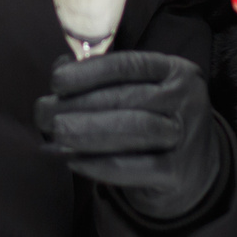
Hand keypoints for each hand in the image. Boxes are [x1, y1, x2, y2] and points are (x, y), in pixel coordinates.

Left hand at [34, 52, 231, 221]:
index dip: (88, 71)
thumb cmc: (153, 119)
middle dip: (77, 105)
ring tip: (55, 135)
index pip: (128, 64)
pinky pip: (133, 167)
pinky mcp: (177, 172)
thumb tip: (61, 69)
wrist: (193, 169)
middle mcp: (186, 98)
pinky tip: (73, 160)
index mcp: (174, 70)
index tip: (56, 81)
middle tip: (43, 114)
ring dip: (85, 132)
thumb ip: (105, 77)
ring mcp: (186, 136)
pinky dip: (98, 164)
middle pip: (126, 98)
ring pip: (132, 129)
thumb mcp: (141, 90)